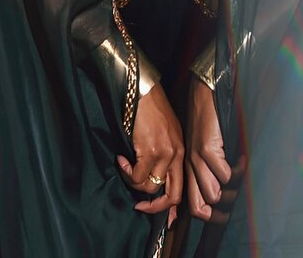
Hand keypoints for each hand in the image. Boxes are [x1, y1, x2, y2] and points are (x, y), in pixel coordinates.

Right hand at [117, 82, 183, 222]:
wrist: (142, 89)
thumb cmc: (150, 107)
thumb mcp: (164, 131)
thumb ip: (163, 153)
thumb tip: (151, 176)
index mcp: (181, 150)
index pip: (181, 186)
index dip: (170, 205)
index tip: (158, 213)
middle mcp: (177, 154)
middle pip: (172, 195)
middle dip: (155, 208)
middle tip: (140, 206)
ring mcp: (165, 153)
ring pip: (150, 187)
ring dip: (133, 183)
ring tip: (125, 167)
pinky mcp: (151, 150)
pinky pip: (136, 175)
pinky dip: (126, 172)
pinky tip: (121, 159)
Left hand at [185, 75, 231, 220]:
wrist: (204, 93)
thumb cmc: (208, 120)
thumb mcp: (203, 147)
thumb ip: (209, 168)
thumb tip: (225, 191)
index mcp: (188, 168)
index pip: (193, 206)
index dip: (209, 217)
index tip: (225, 216)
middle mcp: (189, 166)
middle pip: (199, 208)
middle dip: (220, 211)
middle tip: (235, 198)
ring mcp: (197, 158)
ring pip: (214, 194)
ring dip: (231, 189)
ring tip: (239, 174)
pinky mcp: (207, 148)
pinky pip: (225, 175)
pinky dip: (237, 171)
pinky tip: (241, 159)